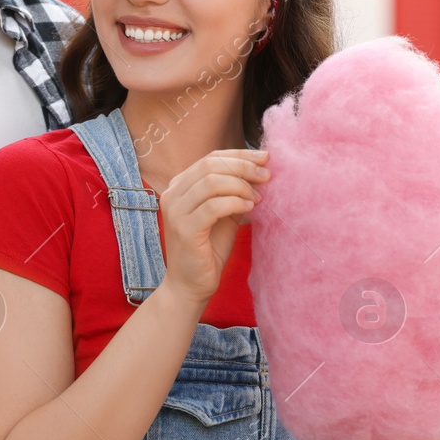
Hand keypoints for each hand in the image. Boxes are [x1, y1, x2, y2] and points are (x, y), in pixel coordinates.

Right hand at [157, 149, 268, 308]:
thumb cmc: (208, 249)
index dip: (239, 154)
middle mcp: (172, 194)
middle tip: (266, 175)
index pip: (210, 158)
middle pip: (210, 165)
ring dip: (241, 185)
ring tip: (258, 197)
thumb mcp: (223, 214)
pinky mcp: (185, 230)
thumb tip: (259, 170)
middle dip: (243, 166)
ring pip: (211, 182)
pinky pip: (213, 206)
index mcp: (180, 186)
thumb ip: (233, 192)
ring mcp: (176, 212)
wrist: (190, 285)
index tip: (264, 157)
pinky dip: (235, 203)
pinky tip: (249, 208)